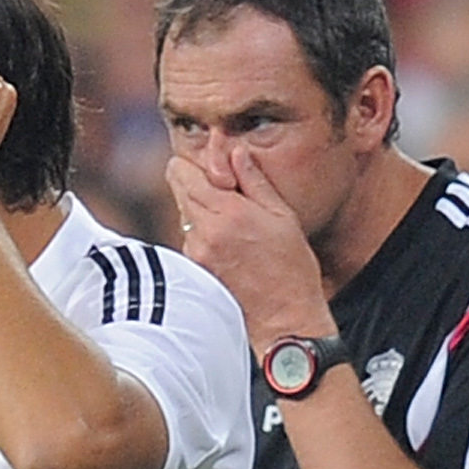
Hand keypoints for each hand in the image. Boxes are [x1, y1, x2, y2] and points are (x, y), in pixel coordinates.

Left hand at [168, 146, 331, 352]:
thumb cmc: (291, 268)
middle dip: (196, 180)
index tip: (218, 166)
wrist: (283, 318)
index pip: (184, 171)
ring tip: (236, 221)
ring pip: (184, 212)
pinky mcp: (194, 268)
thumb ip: (254, 180)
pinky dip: (204, 231)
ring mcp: (195, 252)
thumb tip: (235, 150)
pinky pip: (190, 236)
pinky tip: (231, 243)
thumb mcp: (282, 215)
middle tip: (225, 187)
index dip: (196, 162)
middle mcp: (203, 232)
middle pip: (177, 188)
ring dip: (201, 208)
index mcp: (226, 213)